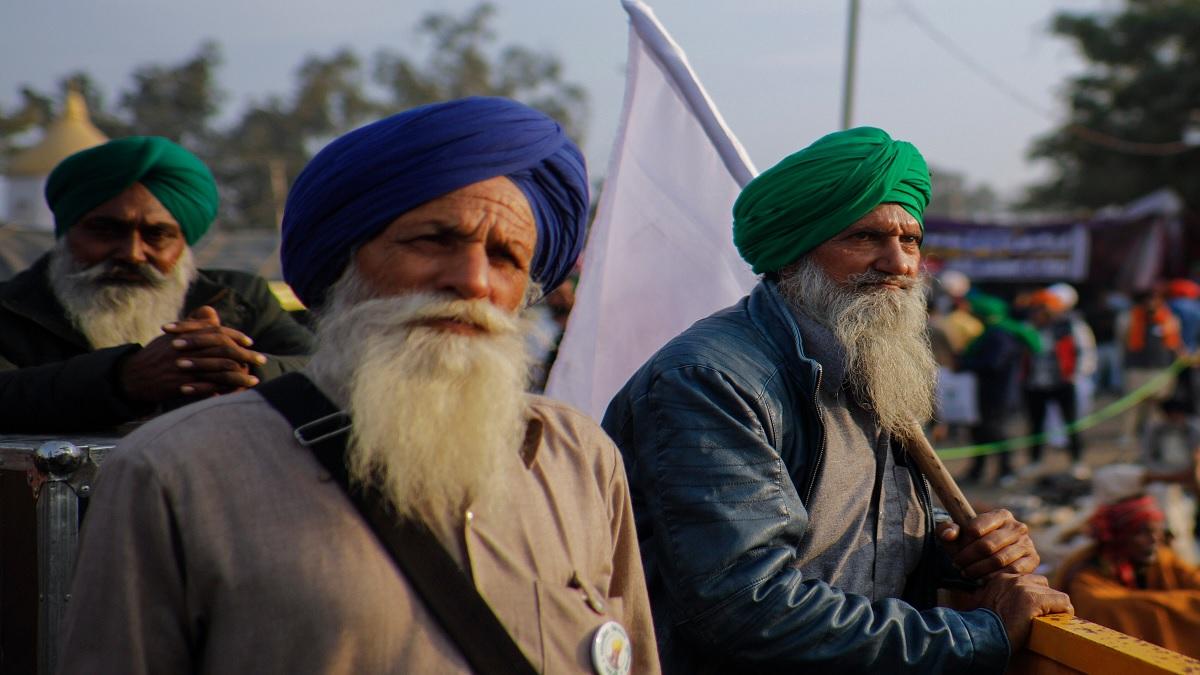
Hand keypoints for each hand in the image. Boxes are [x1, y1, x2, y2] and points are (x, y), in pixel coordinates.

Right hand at [119, 306, 264, 401]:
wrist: (133, 377)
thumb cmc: (157, 355)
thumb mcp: (173, 335)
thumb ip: (194, 323)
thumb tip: (212, 312)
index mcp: (185, 335)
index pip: (216, 332)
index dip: (235, 336)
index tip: (250, 341)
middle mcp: (186, 350)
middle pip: (222, 350)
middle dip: (245, 355)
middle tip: (261, 359)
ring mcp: (184, 368)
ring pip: (219, 370)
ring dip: (240, 376)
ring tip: (254, 379)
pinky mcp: (181, 385)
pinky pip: (208, 388)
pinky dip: (224, 390)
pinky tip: (236, 393)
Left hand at [937, 509, 1039, 578]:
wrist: (990, 559)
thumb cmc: (971, 544)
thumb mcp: (956, 536)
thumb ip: (946, 530)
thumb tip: (949, 534)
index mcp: (1000, 515)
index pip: (976, 527)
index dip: (962, 543)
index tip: (955, 552)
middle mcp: (1017, 527)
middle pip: (987, 545)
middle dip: (969, 558)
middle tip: (958, 566)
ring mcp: (1027, 543)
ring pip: (999, 559)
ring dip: (979, 569)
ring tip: (967, 573)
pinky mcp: (1032, 560)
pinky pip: (1013, 571)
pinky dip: (994, 577)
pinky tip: (982, 580)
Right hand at [971, 573, 1072, 650]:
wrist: (982, 637)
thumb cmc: (985, 628)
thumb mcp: (991, 605)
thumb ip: (1004, 598)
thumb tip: (1018, 605)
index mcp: (1000, 579)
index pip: (1028, 581)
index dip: (1033, 596)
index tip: (1031, 612)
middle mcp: (1012, 579)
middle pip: (1043, 584)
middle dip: (1046, 600)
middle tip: (1042, 617)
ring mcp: (1024, 587)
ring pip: (1055, 593)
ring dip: (1055, 608)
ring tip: (1050, 622)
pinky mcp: (1035, 599)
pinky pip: (1063, 601)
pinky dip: (1064, 613)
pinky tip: (1056, 623)